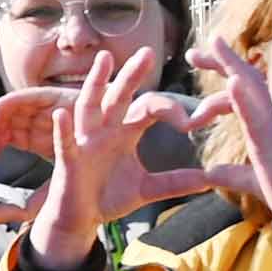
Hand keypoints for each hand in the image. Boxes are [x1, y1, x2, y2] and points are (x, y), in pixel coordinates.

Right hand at [21, 45, 187, 268]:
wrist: (80, 218)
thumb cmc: (109, 197)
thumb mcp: (146, 189)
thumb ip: (175, 183)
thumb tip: (209, 181)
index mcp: (125, 133)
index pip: (148, 109)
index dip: (169, 109)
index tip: (192, 119)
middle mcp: (104, 130)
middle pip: (119, 96)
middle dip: (132, 74)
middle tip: (147, 52)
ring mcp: (85, 141)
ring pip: (89, 106)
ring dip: (96, 83)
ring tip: (104, 60)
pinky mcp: (69, 160)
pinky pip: (65, 142)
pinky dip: (64, 129)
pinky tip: (62, 115)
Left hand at [187, 46, 271, 217]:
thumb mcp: (252, 180)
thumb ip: (231, 173)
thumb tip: (209, 172)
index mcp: (269, 128)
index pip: (245, 94)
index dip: (225, 77)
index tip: (201, 64)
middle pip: (247, 82)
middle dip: (222, 62)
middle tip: (193, 53)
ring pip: (254, 89)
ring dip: (233, 66)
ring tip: (215, 45)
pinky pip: (258, 116)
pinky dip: (244, 98)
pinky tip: (232, 80)